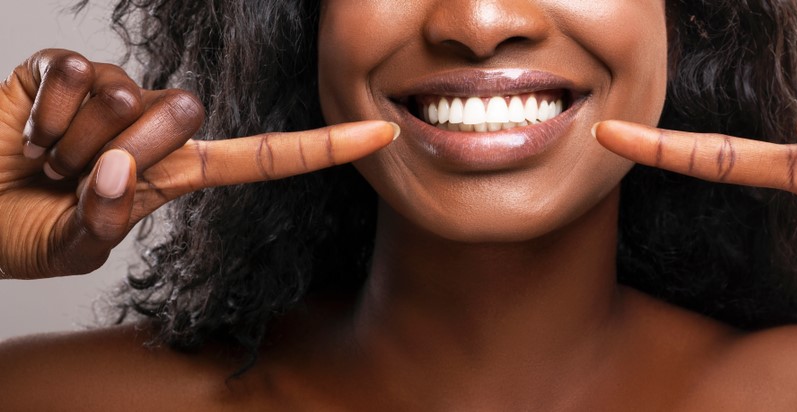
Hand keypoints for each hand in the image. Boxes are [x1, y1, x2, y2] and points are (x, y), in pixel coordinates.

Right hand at [0, 49, 397, 278]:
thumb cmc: (22, 230)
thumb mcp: (72, 246)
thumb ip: (103, 220)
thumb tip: (115, 170)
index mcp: (176, 175)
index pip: (263, 158)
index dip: (322, 149)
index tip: (382, 133)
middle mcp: (155, 128)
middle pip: (184, 114)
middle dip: (121, 152)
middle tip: (72, 176)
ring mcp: (113, 93)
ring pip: (122, 97)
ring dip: (68, 141)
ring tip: (44, 159)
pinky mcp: (65, 68)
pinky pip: (71, 72)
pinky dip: (38, 111)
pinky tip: (26, 129)